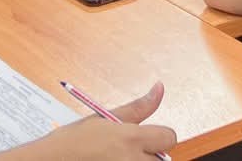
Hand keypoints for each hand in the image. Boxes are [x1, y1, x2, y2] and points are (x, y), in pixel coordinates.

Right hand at [36, 84, 174, 158]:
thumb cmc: (72, 142)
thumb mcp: (104, 118)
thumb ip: (138, 107)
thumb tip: (160, 88)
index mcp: (130, 139)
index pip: (169, 137)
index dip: (160, 137)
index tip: (147, 139)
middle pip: (162, 160)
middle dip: (150, 155)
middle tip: (129, 152)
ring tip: (118, 159)